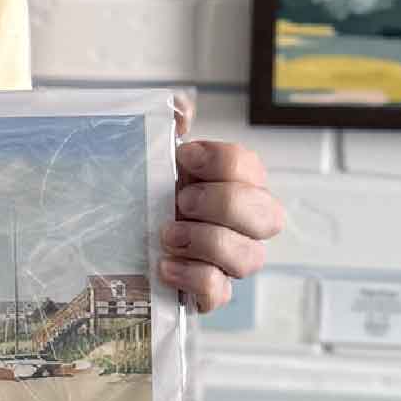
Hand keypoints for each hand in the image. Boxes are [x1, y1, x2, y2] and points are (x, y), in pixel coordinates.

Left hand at [161, 94, 283, 312]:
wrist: (130, 238)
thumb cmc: (156, 195)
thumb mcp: (159, 159)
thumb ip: (171, 127)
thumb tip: (180, 107)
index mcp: (236, 185)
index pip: (251, 168)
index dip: (222, 160)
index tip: (183, 156)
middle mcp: (245, 225)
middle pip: (269, 216)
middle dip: (225, 204)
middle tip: (183, 199)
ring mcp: (232, 261)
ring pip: (250, 258)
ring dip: (208, 242)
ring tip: (168, 235)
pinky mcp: (210, 292)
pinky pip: (220, 293)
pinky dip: (193, 278)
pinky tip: (165, 265)